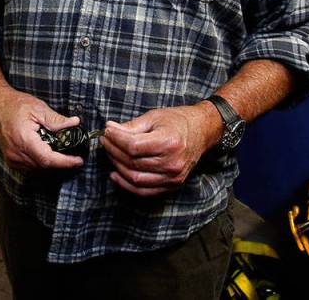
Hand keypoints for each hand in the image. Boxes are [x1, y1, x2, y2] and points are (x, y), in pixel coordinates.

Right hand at [0, 87, 83, 170]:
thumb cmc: (15, 104)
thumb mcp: (39, 108)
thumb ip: (57, 120)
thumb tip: (74, 124)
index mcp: (23, 140)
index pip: (47, 158)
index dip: (65, 162)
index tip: (78, 161)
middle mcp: (16, 152)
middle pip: (44, 165)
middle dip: (60, 161)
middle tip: (73, 154)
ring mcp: (11, 158)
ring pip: (37, 167)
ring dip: (50, 161)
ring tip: (59, 150)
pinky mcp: (10, 159)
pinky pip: (30, 166)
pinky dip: (40, 161)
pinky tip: (45, 150)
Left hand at [100, 104, 217, 195]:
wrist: (202, 132)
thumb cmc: (178, 121)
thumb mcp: (154, 117)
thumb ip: (131, 126)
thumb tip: (110, 130)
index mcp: (169, 142)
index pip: (133, 146)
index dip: (115, 139)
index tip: (107, 131)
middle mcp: (172, 163)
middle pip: (132, 162)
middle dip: (113, 150)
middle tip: (105, 140)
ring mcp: (172, 177)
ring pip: (135, 178)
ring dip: (117, 166)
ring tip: (110, 153)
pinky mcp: (171, 185)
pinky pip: (144, 191)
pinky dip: (126, 184)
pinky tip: (116, 174)